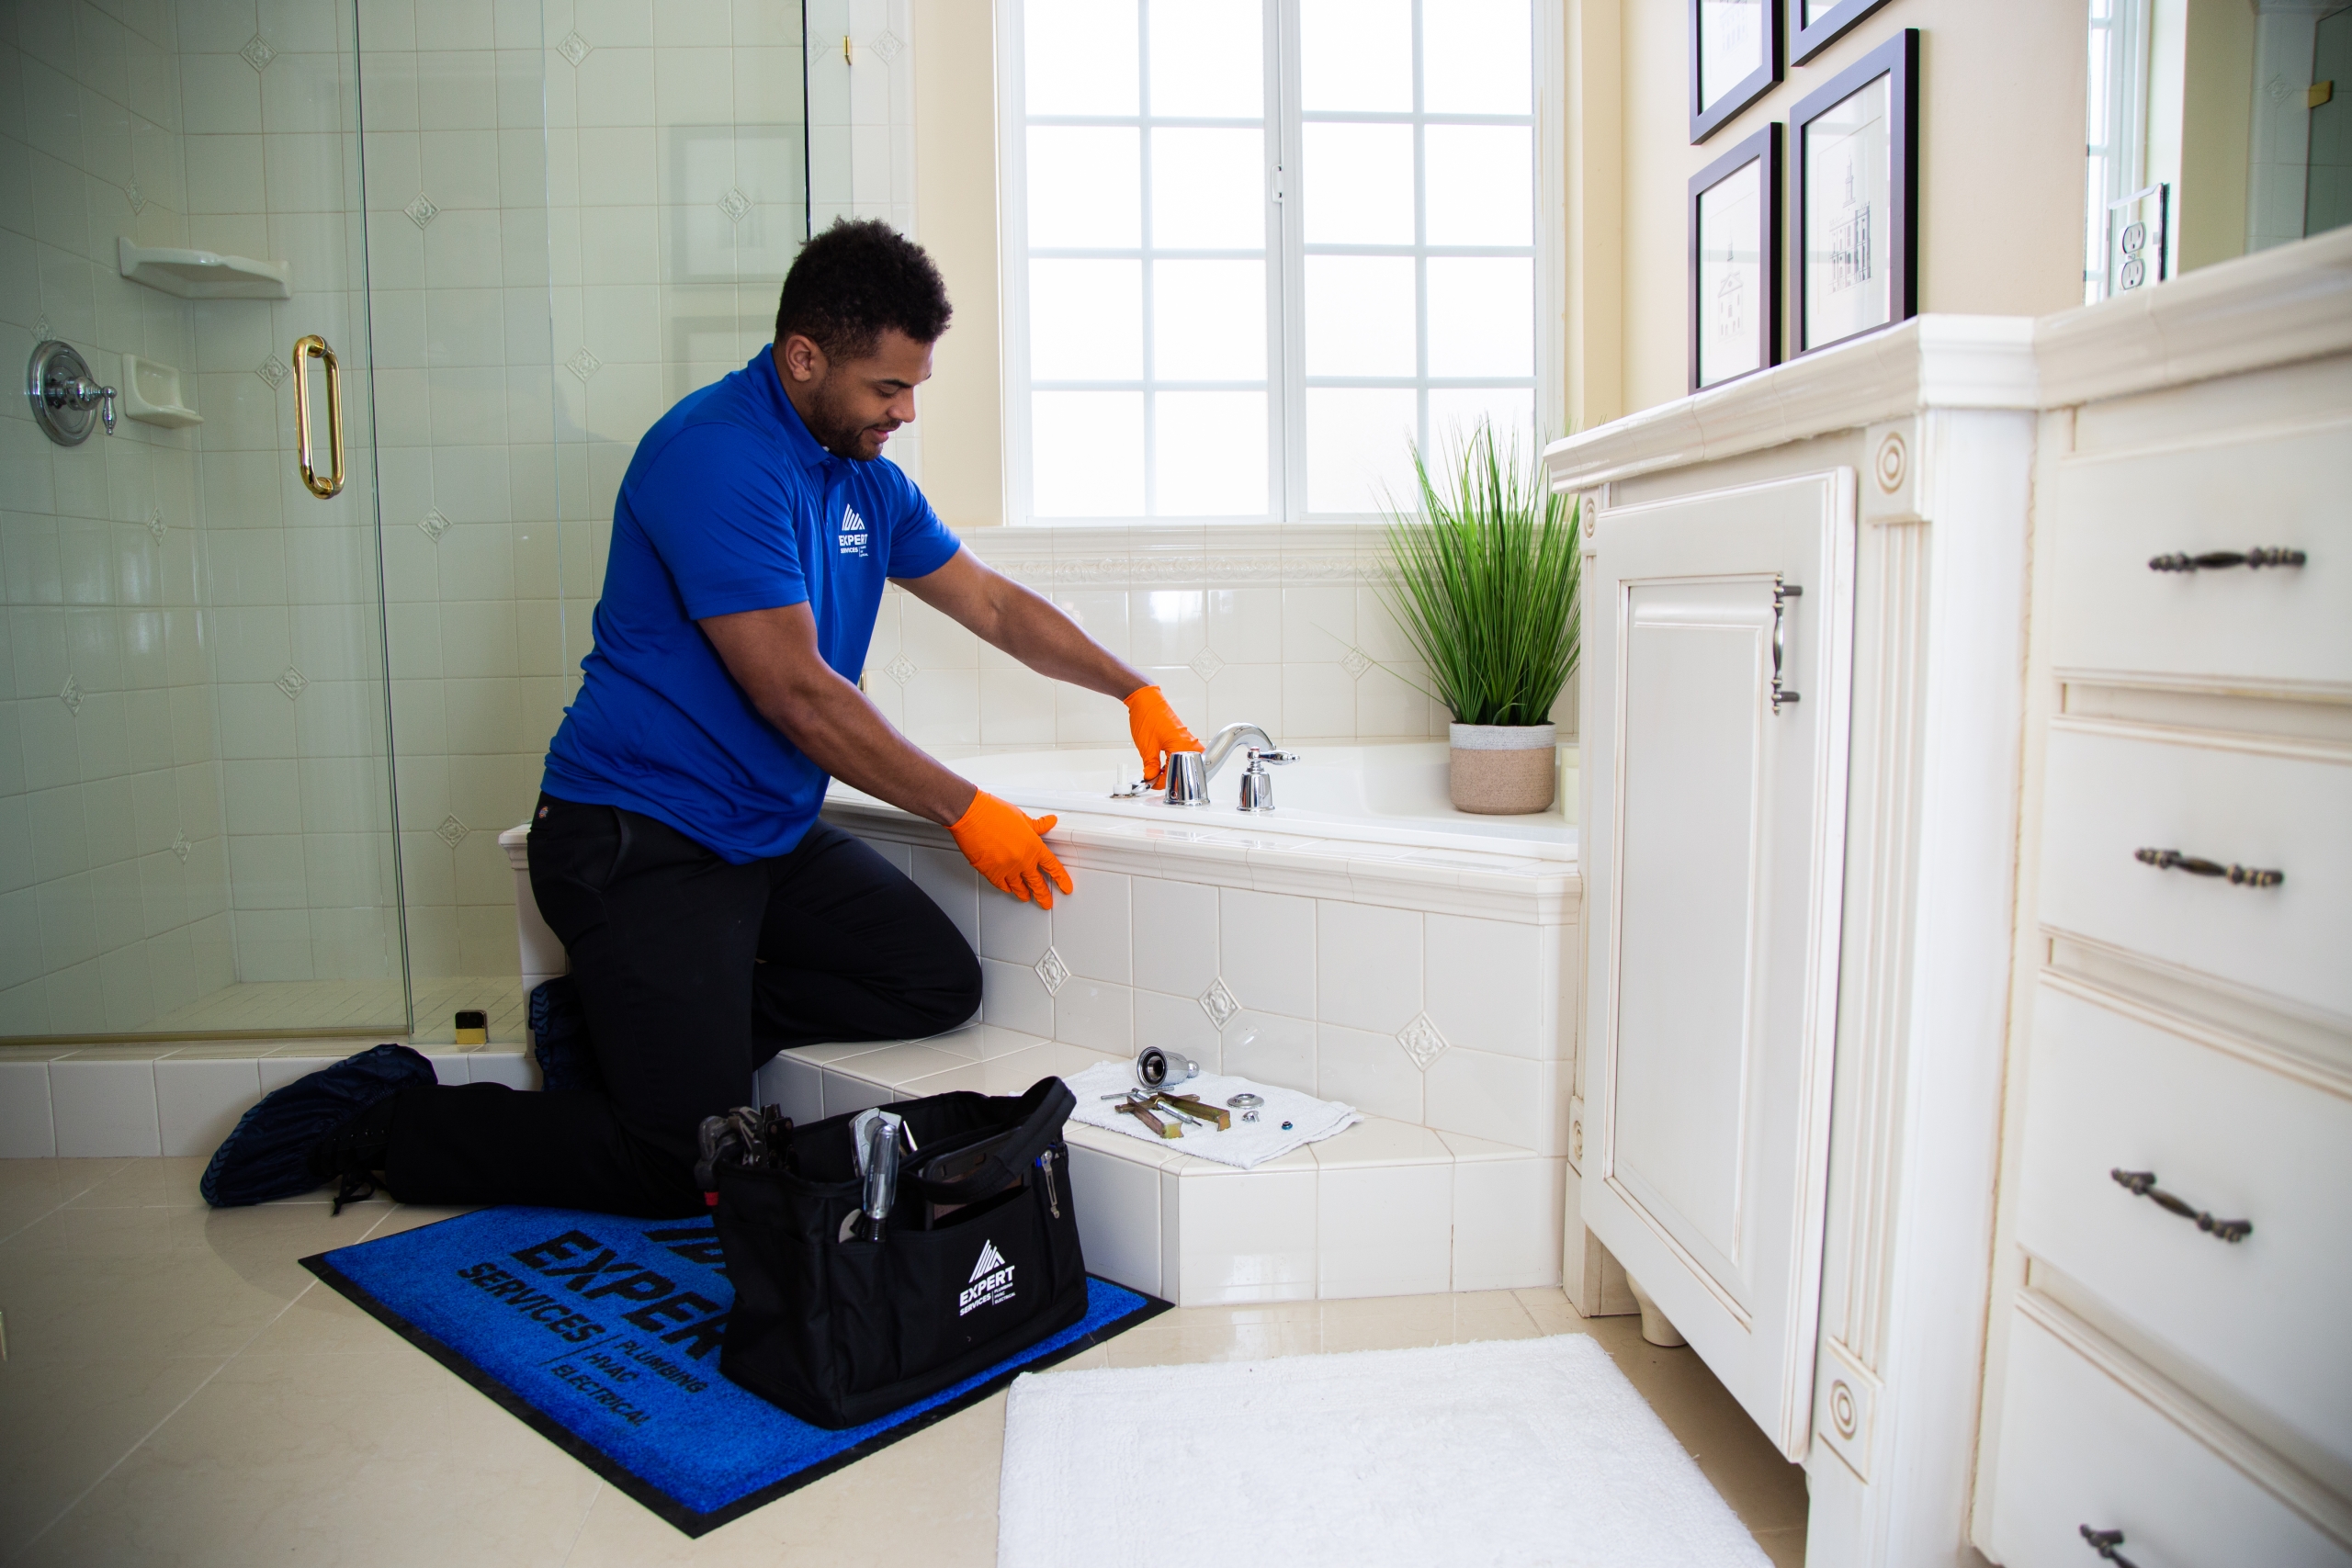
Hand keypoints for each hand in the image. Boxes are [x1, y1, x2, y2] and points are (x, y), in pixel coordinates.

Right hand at [948, 791, 1073, 907]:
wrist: (971, 815)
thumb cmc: (993, 812)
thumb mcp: (1021, 817)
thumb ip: (1037, 825)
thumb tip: (1049, 822)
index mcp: (1033, 846)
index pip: (1052, 866)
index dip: (1060, 878)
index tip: (1065, 886)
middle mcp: (1022, 860)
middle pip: (1037, 883)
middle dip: (1043, 895)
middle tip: (1047, 902)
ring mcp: (1007, 868)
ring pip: (1019, 887)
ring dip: (1023, 893)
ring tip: (1026, 897)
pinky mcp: (991, 872)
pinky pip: (1001, 885)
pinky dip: (1006, 888)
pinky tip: (1007, 889)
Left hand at [1124, 685, 1201, 786]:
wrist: (1146, 699)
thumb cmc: (1148, 716)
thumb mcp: (1146, 746)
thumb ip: (1151, 766)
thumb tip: (1152, 777)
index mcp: (1182, 746)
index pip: (1178, 773)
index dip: (1164, 782)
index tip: (1152, 783)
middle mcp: (1189, 743)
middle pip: (1187, 769)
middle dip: (1173, 777)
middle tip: (1156, 779)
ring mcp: (1187, 740)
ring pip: (1185, 763)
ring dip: (1173, 769)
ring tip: (1157, 772)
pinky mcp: (1182, 737)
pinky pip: (1183, 754)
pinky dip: (1173, 761)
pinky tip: (1162, 764)